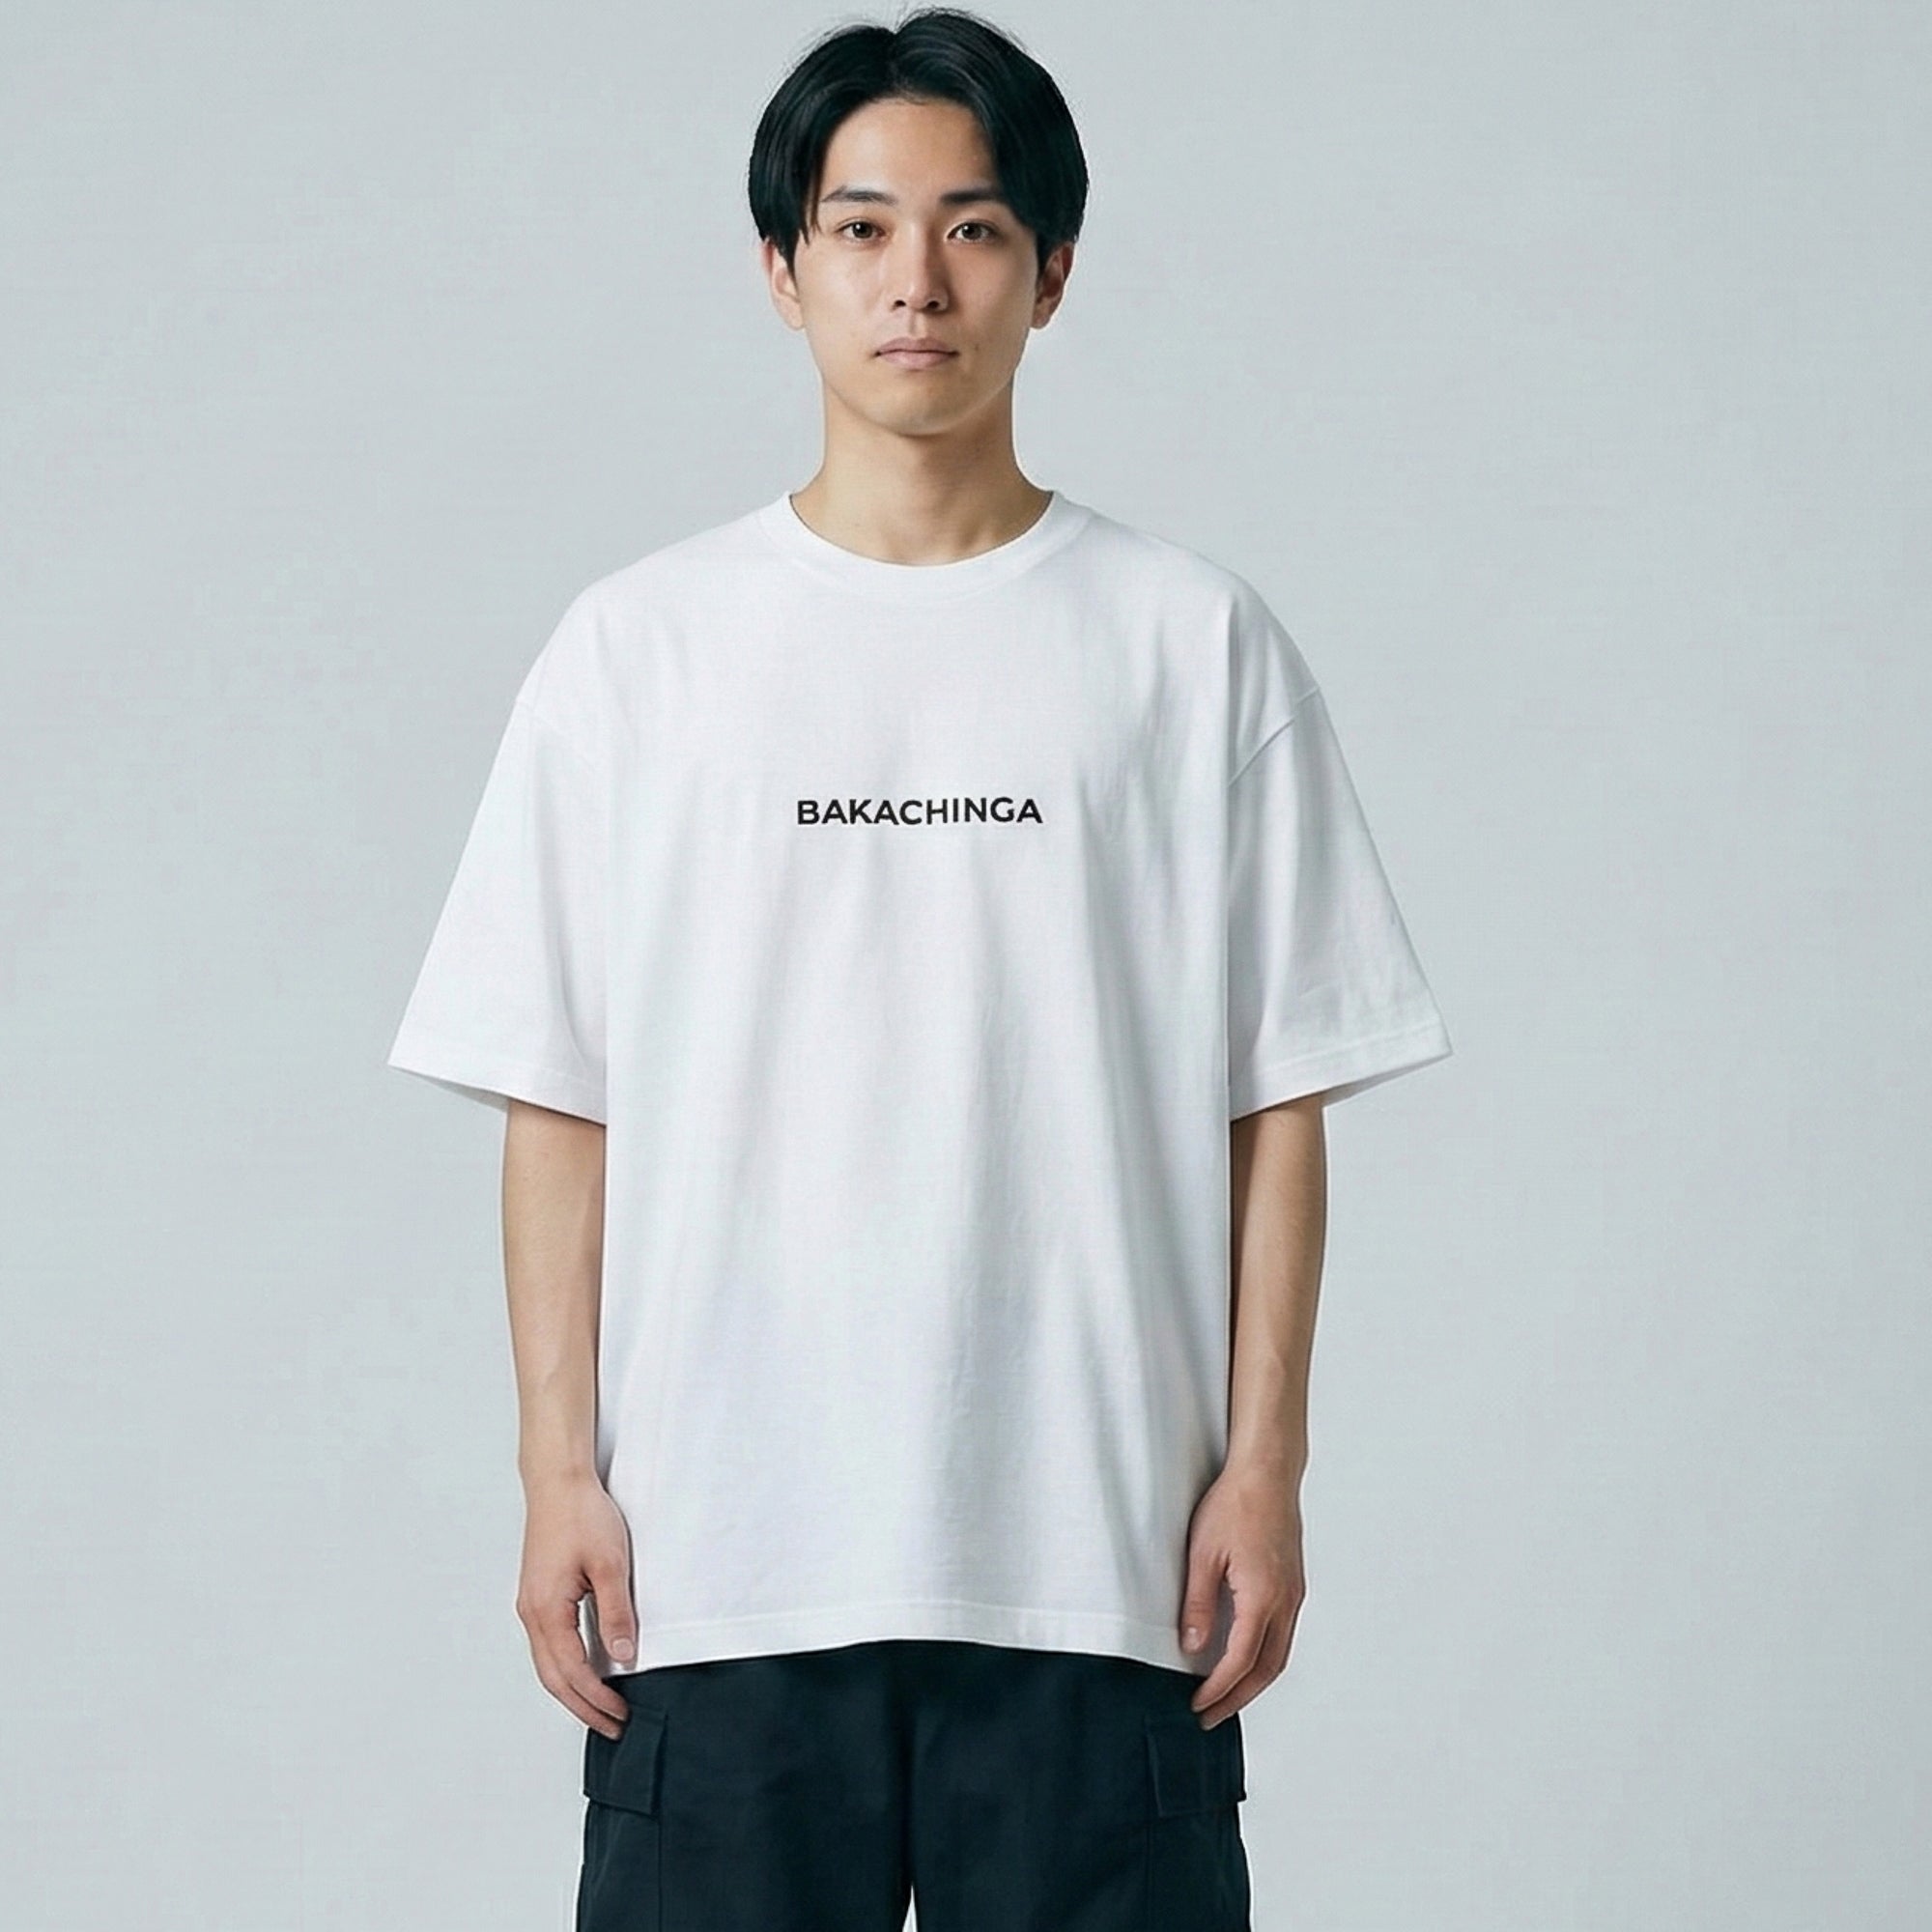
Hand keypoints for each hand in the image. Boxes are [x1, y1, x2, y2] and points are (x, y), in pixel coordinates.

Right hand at [515, 1472, 637, 1736]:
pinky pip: (550, 1645)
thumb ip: (616, 1613)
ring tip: (601, 1707)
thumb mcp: (610, 1564)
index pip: (572, 1672)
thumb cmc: (581, 1515)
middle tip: (612, 1726)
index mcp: (546, 1610)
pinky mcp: (538, 1595)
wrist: (558, 1482)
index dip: (597, 1699)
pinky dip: (567, 1667)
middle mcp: (532, 1614)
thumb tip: (622, 1655)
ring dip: (573, 1690)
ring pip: (548, 1664)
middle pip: (553, 1678)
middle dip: (583, 1706)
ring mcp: (531, 1605)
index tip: (620, 1716)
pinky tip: (586, 1669)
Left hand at [1178, 1458, 1305, 1726]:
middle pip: (1267, 1670)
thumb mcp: (1202, 1554)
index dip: (1219, 1690)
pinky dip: (1265, 1657)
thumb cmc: (1234, 1504)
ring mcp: (1294, 1593)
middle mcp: (1286, 1602)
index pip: (1240, 1661)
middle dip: (1238, 1698)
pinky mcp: (1294, 1583)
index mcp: (1263, 1597)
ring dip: (1254, 1681)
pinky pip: (1283, 1634)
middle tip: (1211, 1717)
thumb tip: (1192, 1647)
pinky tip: (1246, 1657)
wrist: (1267, 1472)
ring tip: (1227, 1697)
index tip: (1198, 1706)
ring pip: (1280, 1655)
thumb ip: (1198, 1604)